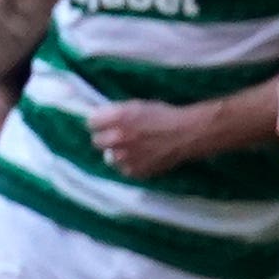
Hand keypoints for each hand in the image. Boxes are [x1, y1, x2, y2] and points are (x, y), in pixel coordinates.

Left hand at [84, 99, 212, 180]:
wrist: (188, 134)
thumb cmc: (164, 116)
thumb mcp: (137, 106)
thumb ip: (115, 113)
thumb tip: (98, 118)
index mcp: (117, 118)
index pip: (91, 122)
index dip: (100, 122)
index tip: (106, 123)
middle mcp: (117, 138)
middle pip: (97, 141)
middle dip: (106, 138)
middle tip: (121, 136)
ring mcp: (124, 157)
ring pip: (110, 157)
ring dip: (118, 153)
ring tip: (134, 148)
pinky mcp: (134, 171)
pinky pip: (124, 169)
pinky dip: (131, 164)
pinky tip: (143, 157)